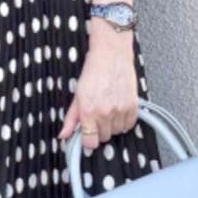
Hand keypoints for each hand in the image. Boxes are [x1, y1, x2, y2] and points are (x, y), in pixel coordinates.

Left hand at [57, 30, 138, 149]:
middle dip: (98, 130)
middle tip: (96, 116)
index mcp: (89, 111)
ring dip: (111, 126)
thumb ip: (71, 118)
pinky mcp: (133, 106)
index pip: (90, 142)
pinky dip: (124, 121)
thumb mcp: (77, 95)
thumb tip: (64, 135)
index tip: (87, 136)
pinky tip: (117, 110)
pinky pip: (129, 125)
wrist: (112, 55)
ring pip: (116, 132)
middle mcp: (105, 112)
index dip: (87, 141)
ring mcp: (120, 110)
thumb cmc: (94, 71)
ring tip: (107, 110)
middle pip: (103, 138)